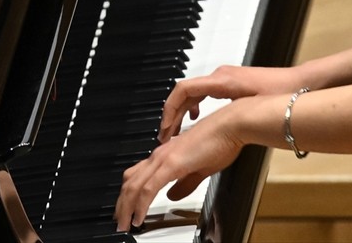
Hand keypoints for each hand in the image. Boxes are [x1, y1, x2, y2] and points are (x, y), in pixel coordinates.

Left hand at [114, 102, 244, 231]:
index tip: (128, 209)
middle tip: (120, 221)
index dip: (129, 194)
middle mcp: (160, 154)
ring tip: (124, 224)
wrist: (231, 126)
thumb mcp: (201, 168)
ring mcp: (163, 157)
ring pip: (134, 186)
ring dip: (126, 207)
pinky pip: (148, 189)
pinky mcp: (171, 163)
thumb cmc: (222, 141)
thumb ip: (185, 184)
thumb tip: (172, 196)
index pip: (138, 175)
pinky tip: (139, 217)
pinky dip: (140, 205)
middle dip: (122, 204)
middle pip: (130, 181)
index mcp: (167, 154)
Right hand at [158, 65, 299, 143]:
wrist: (299, 83)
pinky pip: (203, 91)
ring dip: (181, 109)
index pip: (183, 90)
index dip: (169, 109)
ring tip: (176, 129)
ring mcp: (224, 77)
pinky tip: (197, 117)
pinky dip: (194, 104)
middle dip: (172, 113)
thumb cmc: (279, 92)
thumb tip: (207, 125)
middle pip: (184, 91)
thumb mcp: (250, 107)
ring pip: (192, 91)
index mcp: (221, 81)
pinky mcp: (230, 82)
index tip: (165, 127)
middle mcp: (220, 75)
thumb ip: (228, 114)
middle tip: (165, 134)